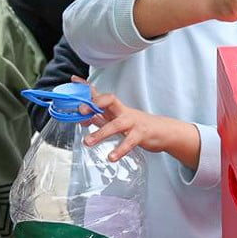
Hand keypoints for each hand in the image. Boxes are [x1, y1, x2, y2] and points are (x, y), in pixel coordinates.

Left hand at [82, 88, 199, 167]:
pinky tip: (111, 157)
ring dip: (101, 133)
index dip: (87, 87)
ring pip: (117, 124)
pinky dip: (120, 149)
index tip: (74, 80)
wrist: (162, 132)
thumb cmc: (137, 125)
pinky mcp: (141, 134)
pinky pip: (130, 141)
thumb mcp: (117, 120)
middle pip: (110, 101)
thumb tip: (83, 117)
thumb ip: (101, 118)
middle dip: (96, 103)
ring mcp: (133, 122)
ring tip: (88, 142)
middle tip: (81, 110)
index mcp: (117, 108)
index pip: (100, 95)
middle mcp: (124, 112)